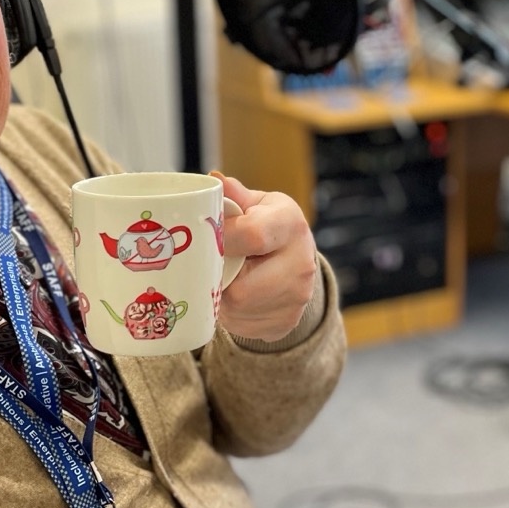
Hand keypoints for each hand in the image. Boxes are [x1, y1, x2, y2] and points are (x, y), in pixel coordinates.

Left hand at [212, 172, 317, 342]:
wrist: (296, 257)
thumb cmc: (267, 224)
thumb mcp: (256, 203)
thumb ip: (233, 196)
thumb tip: (213, 180)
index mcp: (290, 224)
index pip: (252, 235)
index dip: (222, 240)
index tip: (207, 240)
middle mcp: (301, 264)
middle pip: (243, 289)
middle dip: (219, 280)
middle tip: (211, 269)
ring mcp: (297, 298)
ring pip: (239, 311)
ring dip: (222, 300)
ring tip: (223, 281)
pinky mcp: (287, 322)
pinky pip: (245, 327)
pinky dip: (233, 316)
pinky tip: (235, 298)